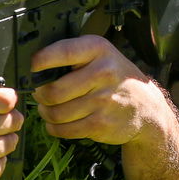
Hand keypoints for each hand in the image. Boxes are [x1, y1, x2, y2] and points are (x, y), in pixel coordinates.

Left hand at [30, 35, 167, 145]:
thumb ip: (73, 55)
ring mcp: (103, 100)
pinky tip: (56, 123)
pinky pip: (65, 130)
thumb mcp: (102, 55)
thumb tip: (33, 66)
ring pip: (56, 113)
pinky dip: (54, 128)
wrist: (146, 107)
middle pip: (53, 90)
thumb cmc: (115, 77)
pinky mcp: (101, 124)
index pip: (63, 52)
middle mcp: (103, 73)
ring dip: (46, 113)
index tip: (32, 67)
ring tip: (47, 109)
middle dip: (40, 95)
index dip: (41, 61)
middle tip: (40, 94)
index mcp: (99, 49)